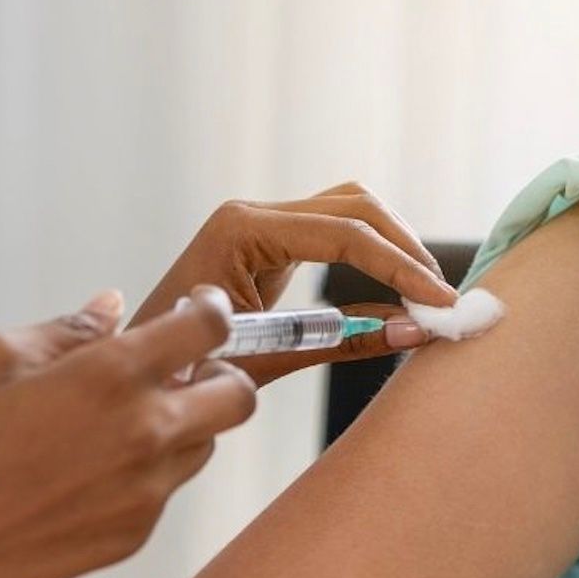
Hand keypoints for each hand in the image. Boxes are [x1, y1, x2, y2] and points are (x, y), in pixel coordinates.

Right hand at [0, 290, 254, 577]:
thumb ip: (65, 329)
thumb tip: (110, 308)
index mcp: (111, 377)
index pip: (207, 328)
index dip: (211, 309)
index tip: (198, 308)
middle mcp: (145, 434)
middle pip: (238, 396)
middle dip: (220, 371)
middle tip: (183, 367)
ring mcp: (146, 492)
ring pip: (203, 446)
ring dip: (183, 423)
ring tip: (122, 419)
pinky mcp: (134, 536)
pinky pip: (164, 490)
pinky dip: (145, 470)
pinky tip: (87, 469)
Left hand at [133, 182, 459, 384]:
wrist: (136, 371)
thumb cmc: (182, 370)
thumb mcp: (268, 359)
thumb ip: (342, 341)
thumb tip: (414, 331)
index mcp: (241, 231)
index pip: (342, 234)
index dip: (400, 267)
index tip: (440, 303)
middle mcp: (250, 214)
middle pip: (354, 206)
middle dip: (405, 248)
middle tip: (442, 298)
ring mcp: (258, 222)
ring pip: (349, 208)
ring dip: (393, 243)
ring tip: (426, 292)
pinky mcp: (267, 240)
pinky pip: (332, 228)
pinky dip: (370, 250)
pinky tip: (396, 285)